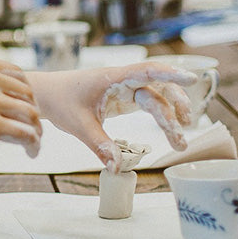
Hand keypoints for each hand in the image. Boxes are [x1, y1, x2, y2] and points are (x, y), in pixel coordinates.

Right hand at [0, 54, 41, 157]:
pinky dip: (33, 145)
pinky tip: (31, 153)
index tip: (23, 105)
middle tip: (31, 127)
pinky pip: (25, 134)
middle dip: (32, 111)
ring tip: (34, 144)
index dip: (24, 91)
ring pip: (30, 114)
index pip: (16, 73)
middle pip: (27, 93)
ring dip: (36, 131)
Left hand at [27, 62, 197, 171]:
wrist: (45, 94)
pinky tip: (170, 130)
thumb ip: (100, 145)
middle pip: (158, 87)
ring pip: (155, 97)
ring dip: (170, 114)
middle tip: (185, 127)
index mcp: (112, 78)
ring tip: (180, 141)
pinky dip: (160, 116)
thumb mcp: (79, 125)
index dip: (170, 73)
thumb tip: (117, 167)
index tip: (192, 78)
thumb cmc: (60, 101)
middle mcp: (122, 80)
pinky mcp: (122, 99)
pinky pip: (147, 104)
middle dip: (175, 105)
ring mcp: (123, 89)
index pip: (147, 71)